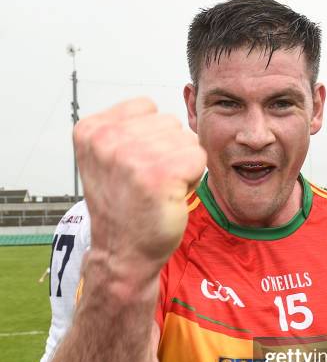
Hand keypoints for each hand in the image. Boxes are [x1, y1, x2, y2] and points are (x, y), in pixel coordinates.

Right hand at [74, 98, 205, 287]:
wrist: (123, 254)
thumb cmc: (124, 209)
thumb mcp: (108, 159)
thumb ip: (125, 129)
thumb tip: (162, 110)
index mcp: (91, 129)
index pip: (146, 107)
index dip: (152, 138)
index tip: (135, 167)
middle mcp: (107, 139)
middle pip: (169, 123)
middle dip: (169, 152)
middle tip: (149, 183)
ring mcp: (132, 155)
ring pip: (186, 139)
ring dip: (182, 165)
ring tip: (160, 190)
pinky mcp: (160, 174)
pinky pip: (198, 157)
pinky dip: (194, 178)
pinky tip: (172, 196)